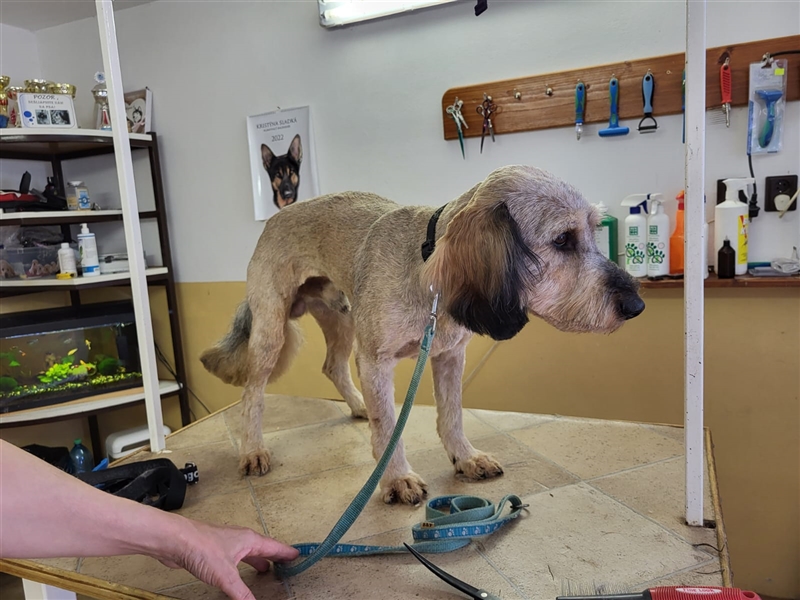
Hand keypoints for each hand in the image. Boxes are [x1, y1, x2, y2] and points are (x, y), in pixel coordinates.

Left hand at [158, 519, 298, 599]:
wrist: (175, 540)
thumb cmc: (201, 547)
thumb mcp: (226, 576)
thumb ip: (241, 593)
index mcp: (249, 540)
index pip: (274, 547)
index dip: (286, 553)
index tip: (297, 556)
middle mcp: (240, 539)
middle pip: (262, 548)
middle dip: (274, 557)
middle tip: (284, 563)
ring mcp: (226, 543)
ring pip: (247, 552)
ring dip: (257, 560)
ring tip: (263, 569)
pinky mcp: (213, 550)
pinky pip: (234, 558)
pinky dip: (241, 565)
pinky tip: (236, 572)